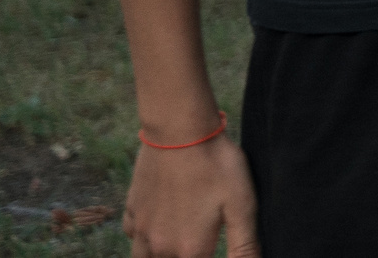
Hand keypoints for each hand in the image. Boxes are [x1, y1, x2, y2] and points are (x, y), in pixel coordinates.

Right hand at [124, 135, 259, 257]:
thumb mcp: (242, 205)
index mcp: (190, 250)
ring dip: (159, 254)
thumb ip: (244, 245)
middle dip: (184, 255)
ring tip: (178, 239)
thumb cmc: (216, 166)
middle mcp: (160, 246)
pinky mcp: (132, 209)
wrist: (180, 133)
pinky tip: (158, 223)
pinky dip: (143, 236)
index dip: (207, 257)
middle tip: (197, 236)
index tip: (210, 240)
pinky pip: (133, 235)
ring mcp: (142, 229)